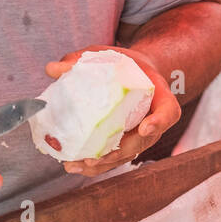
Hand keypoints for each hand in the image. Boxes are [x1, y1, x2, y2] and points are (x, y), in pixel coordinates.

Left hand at [44, 45, 179, 176]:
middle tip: (95, 157)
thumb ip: (80, 60)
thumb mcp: (107, 55)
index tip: (144, 128)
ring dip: (104, 164)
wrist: (136, 75)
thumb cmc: (123, 65)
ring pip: (126, 155)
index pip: (168, 112)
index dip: (158, 122)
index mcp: (159, 96)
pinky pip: (115, 158)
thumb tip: (52, 69)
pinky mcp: (126, 144)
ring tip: (79, 165)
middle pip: (143, 142)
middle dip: (119, 153)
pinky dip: (97, 166)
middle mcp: (154, 121)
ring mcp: (141, 136)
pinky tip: (75, 166)